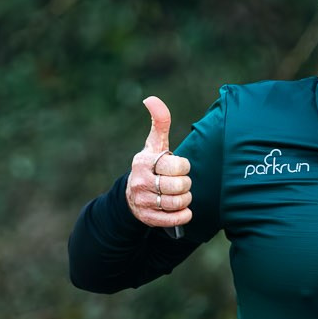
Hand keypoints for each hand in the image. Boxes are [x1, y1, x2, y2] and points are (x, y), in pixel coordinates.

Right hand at [124, 96, 192, 227]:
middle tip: (180, 182)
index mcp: (144, 161)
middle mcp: (141, 181)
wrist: (132, 195)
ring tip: (180, 194)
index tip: (179, 166)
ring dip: (185, 199)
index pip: (177, 165)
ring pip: (178, 202)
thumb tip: (151, 99)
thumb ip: (159, 122)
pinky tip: (183, 210)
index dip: (184, 166)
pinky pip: (174, 219)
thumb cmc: (151, 165)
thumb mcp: (154, 144)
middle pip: (179, 186)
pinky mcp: (148, 218)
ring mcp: (143, 201)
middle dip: (185, 184)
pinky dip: (183, 215)